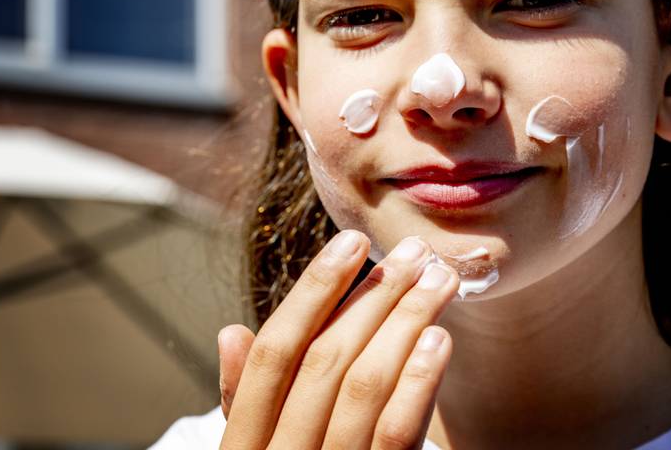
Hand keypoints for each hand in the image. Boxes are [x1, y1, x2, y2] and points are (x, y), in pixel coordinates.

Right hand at [217, 231, 456, 448]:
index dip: (313, 291)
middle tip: (414, 251)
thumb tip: (231, 331)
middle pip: (325, 360)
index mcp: (244, 442)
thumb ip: (241, 397)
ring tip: (439, 281)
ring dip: (405, 323)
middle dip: (372, 296)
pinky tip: (438, 339)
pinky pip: (396, 435)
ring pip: (364, 388)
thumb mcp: (252, 449)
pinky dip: (418, 383)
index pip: (274, 351)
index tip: (352, 241)